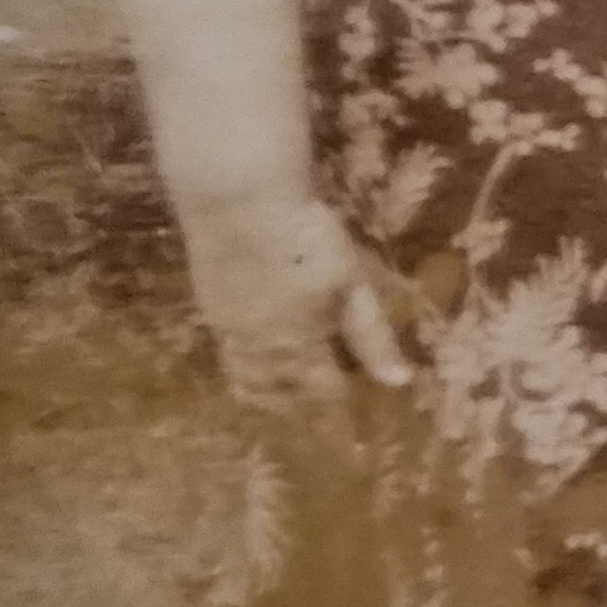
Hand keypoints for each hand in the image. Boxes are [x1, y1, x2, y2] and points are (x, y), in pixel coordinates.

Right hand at [182, 191, 412, 407]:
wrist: (234, 196)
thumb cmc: (305, 236)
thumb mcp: (351, 282)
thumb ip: (371, 335)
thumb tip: (399, 382)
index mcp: (298, 346)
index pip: (320, 389)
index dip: (336, 401)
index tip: (349, 410)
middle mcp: (258, 347)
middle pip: (274, 390)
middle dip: (293, 404)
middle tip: (309, 410)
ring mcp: (226, 326)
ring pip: (242, 374)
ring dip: (261, 388)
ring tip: (276, 393)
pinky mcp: (207, 301)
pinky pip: (224, 348)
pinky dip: (240, 360)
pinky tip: (249, 347)